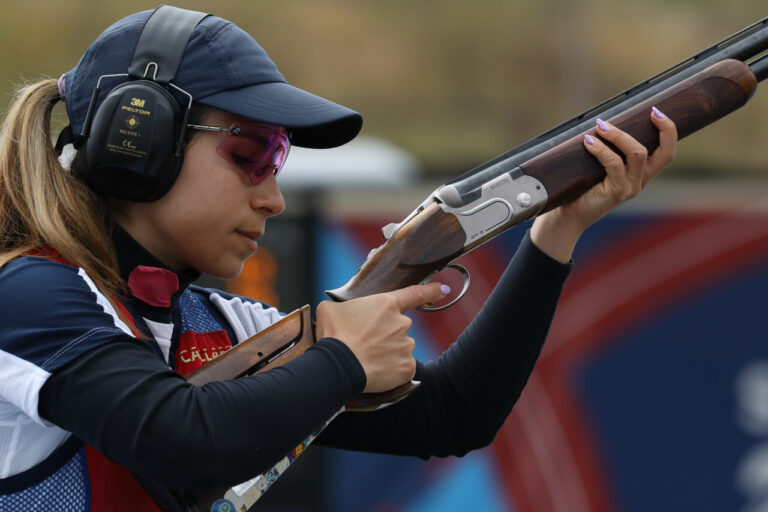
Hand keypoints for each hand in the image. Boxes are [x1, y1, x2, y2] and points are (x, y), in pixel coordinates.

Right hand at [315, 283, 446, 392]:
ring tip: (367, 358)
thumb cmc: (333, 335)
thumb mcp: (330, 309)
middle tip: (365, 343)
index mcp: (386, 304)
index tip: (443, 290)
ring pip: (401, 348)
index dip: (431, 290)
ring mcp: (406, 346)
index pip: (414, 294)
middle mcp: (402, 323)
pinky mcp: (407, 368)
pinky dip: (392, 370)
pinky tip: (376, 371)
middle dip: (386, 334)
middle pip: (399, 327)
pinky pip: (403, 368)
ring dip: (389, 352)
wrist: (338, 366)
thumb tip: (341, 312)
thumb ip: (343, 306)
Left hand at [531, 107, 676, 262]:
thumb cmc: (582, 187)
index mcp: (641, 173)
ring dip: (619, 136)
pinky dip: (601, 149)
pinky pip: (614, 164)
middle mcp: (640, 181)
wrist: (569, 215)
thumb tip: (603, 120)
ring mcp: (630, 187)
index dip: (668, 131)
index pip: (666, 152)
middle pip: (664, 154)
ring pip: (637, 154)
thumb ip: (608, 149)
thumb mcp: (599, 165)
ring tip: (601, 126)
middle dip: (660, 129)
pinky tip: (588, 142)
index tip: (657, 112)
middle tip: (648, 112)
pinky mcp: (617, 192)